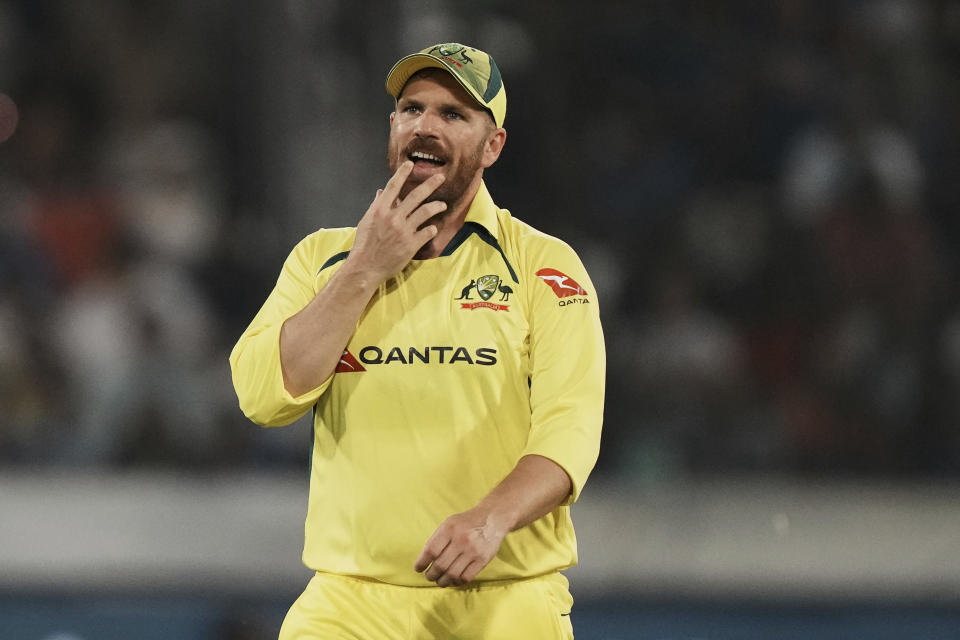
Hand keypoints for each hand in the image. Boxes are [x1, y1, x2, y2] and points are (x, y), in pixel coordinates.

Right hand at [346, 161, 446, 283]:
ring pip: (426, 211)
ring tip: (442, 204)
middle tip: (441, 177)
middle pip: (416, 195)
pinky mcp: (411, 244)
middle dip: (430, 184)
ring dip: (437, 206)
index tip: (410, 165)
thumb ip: (376, 206)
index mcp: (380, 210)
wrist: (365, 267)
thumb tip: (381, 192)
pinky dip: (432, 229)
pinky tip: (433, 229)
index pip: (393, 186)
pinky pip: (428, 231)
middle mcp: (393, 217)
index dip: (402, 173)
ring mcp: (403, 230)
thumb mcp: (366, 222)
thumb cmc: (364, 245)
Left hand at [414, 508, 507, 586]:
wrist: (492, 518)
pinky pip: (466, 577)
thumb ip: (437, 539)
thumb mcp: (449, 523)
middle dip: (431, 575)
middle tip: (429, 576)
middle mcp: (461, 539)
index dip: (422, 562)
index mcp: (449, 528)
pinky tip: (453, 580)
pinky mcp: (483, 559)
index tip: (418, 568)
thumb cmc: (466, 522)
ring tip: (439, 580)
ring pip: (452, 574)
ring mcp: (473, 550)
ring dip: (442, 581)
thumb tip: (424, 560)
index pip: (431, 550)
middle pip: (440, 565)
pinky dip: (456, 582)